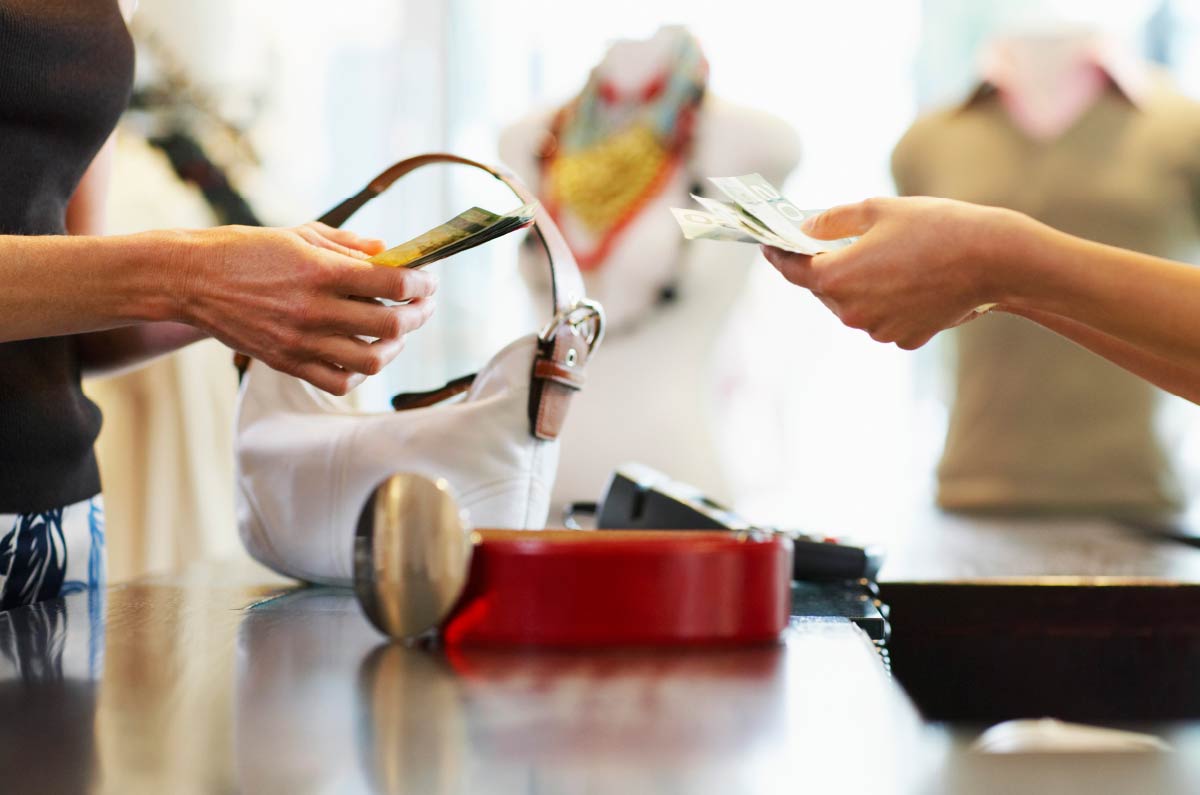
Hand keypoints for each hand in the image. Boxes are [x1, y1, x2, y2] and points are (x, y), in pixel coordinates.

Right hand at [174, 222, 436, 394]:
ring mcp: (301, 341)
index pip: (394, 283)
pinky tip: (361, 353)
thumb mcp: (301, 234)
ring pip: (372, 360)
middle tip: (421, 306)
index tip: (428, 281)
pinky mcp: (287, 362)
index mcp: (321, 271)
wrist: (192, 279)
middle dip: (418, 314)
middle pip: (392, 325)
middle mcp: (314, 309)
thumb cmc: (247, 250)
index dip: (421, 283)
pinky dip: (360, 371)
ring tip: (395, 333)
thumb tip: (390, 252)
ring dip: (395, 347)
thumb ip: (350, 244)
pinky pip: (340, 381)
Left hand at [761, 197, 1029, 349]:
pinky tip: (912, 278)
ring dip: (861, 285)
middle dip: (827, 267)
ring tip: (885, 258)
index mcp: (837, 279)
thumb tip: (807, 229)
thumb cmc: (935, 227)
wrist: (993, 259)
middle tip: (830, 243)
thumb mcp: (876, 210)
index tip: (769, 245)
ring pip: (855, 306)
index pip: (793, 270)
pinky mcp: (906, 339)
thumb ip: (832, 221)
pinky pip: (884, 318)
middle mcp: (852, 313)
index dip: (778, 256)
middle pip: (825, 290)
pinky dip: (889, 300)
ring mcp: (879, 331)